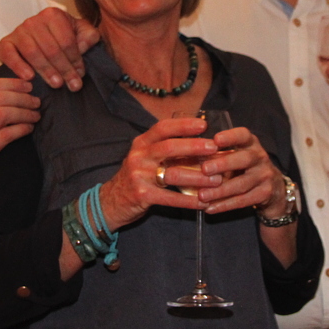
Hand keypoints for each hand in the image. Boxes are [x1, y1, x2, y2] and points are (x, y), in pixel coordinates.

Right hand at [0, 7, 100, 90]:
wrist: (42, 35)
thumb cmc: (64, 35)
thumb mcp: (81, 32)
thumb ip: (89, 36)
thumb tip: (84, 46)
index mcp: (54, 15)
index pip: (66, 41)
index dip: (75, 59)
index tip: (81, 74)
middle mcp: (34, 20)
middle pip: (51, 48)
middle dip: (64, 69)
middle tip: (73, 85)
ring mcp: (18, 31)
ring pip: (33, 53)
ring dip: (46, 71)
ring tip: (56, 84)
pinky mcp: (5, 43)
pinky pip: (8, 54)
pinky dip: (18, 66)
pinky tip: (29, 77)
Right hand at [0, 78, 41, 208]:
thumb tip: (4, 102)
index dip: (12, 82)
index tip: (27, 85)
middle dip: (22, 96)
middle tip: (36, 102)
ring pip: (3, 113)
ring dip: (24, 112)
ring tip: (36, 115)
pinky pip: (4, 136)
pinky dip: (20, 129)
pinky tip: (28, 129)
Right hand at [99, 118, 221, 229]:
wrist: (111, 201)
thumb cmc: (138, 176)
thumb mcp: (147, 157)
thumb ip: (168, 149)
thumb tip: (202, 144)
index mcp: (142, 142)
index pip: (163, 127)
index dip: (183, 125)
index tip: (204, 125)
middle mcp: (139, 156)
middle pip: (169, 147)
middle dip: (194, 146)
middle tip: (214, 148)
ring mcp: (138, 175)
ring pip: (173, 174)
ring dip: (198, 177)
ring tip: (217, 180)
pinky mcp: (141, 195)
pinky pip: (170, 198)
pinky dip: (188, 201)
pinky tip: (203, 202)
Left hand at [195, 126, 286, 218]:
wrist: (273, 189)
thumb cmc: (244, 168)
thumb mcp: (235, 156)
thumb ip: (216, 155)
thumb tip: (187, 155)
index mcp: (251, 144)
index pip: (243, 135)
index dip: (230, 136)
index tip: (215, 140)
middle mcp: (260, 157)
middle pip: (245, 159)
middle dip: (224, 164)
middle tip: (204, 169)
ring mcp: (265, 176)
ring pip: (242, 184)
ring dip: (220, 190)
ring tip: (202, 195)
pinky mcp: (265, 193)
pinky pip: (244, 201)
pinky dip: (225, 205)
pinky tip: (210, 208)